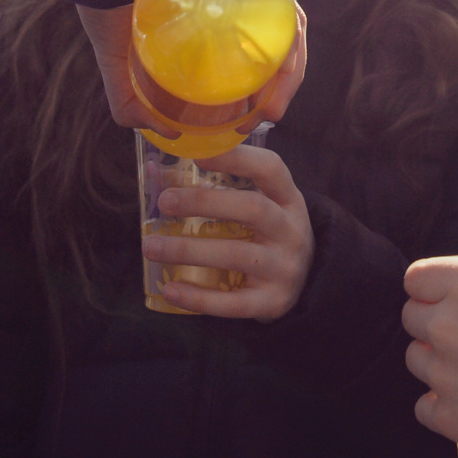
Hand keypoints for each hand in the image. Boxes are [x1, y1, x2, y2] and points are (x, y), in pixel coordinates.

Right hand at [78, 0, 307, 137]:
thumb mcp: (115, 49)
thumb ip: (130, 96)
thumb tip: (164, 133)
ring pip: (286, 20)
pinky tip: (276, 64)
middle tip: (266, 116)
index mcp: (214, 8)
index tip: (251, 119)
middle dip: (281, 85)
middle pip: (277, 38)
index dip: (262, 89)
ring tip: (271, 104)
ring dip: (289, 68)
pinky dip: (286, 31)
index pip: (255, 50)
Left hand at [141, 142, 314, 320]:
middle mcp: (292, 231)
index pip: (270, 168)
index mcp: (289, 199)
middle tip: (165, 201)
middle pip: (253, 208)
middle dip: (205, 203)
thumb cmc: (268, 234)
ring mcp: (285, 268)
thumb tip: (154, 170)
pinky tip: (170, 290)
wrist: (306, 284)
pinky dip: (198, 297)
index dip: (237, 157)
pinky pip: (233, 302)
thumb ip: (218, 188)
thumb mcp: (260, 206)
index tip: (197, 154)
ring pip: (237, 255)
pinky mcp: (273, 303)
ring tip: (151, 247)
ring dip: (189, 250)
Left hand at [402, 256, 457, 457]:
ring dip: (437, 362)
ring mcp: (442, 374)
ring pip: (416, 360)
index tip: (449, 295)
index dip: (430, 285)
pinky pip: (425, 407)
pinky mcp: (447, 416)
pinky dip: (442, 406)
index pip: (417, 276)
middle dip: (432, 322)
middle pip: (412, 318)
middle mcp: (446, 326)